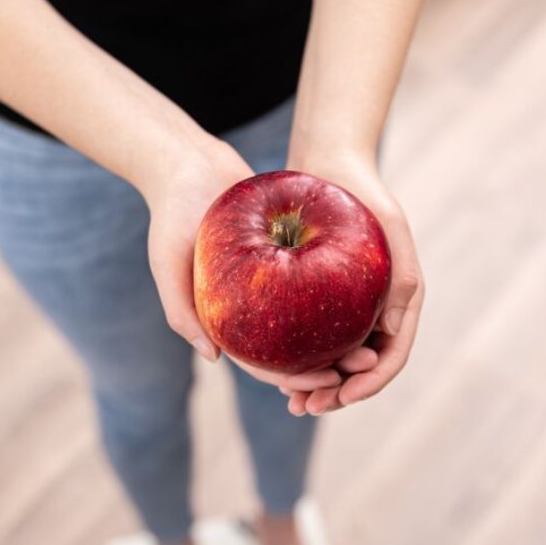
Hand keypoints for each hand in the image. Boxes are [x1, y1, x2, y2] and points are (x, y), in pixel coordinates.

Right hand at [143, 139, 367, 398]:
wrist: (187, 164)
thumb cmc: (170, 216)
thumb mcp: (167, 264)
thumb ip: (182, 312)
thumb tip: (214, 358)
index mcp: (226, 321)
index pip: (264, 364)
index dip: (296, 378)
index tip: (330, 380)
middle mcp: (251, 307)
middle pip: (296, 348)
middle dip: (331, 362)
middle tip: (367, 363)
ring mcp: (270, 281)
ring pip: (312, 319)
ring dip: (343, 334)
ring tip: (378, 336)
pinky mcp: (288, 253)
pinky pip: (318, 278)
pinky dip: (340, 292)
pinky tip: (371, 298)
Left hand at [280, 149, 423, 414]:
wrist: (329, 162)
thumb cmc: (363, 191)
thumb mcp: (388, 230)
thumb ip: (399, 279)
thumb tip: (391, 334)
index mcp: (402, 301)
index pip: (392, 357)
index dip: (369, 385)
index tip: (342, 398)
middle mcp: (379, 310)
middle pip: (363, 369)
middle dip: (339, 394)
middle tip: (308, 408)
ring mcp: (352, 307)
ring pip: (338, 360)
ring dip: (318, 384)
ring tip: (292, 402)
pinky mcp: (324, 299)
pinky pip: (315, 338)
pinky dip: (301, 359)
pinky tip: (277, 372)